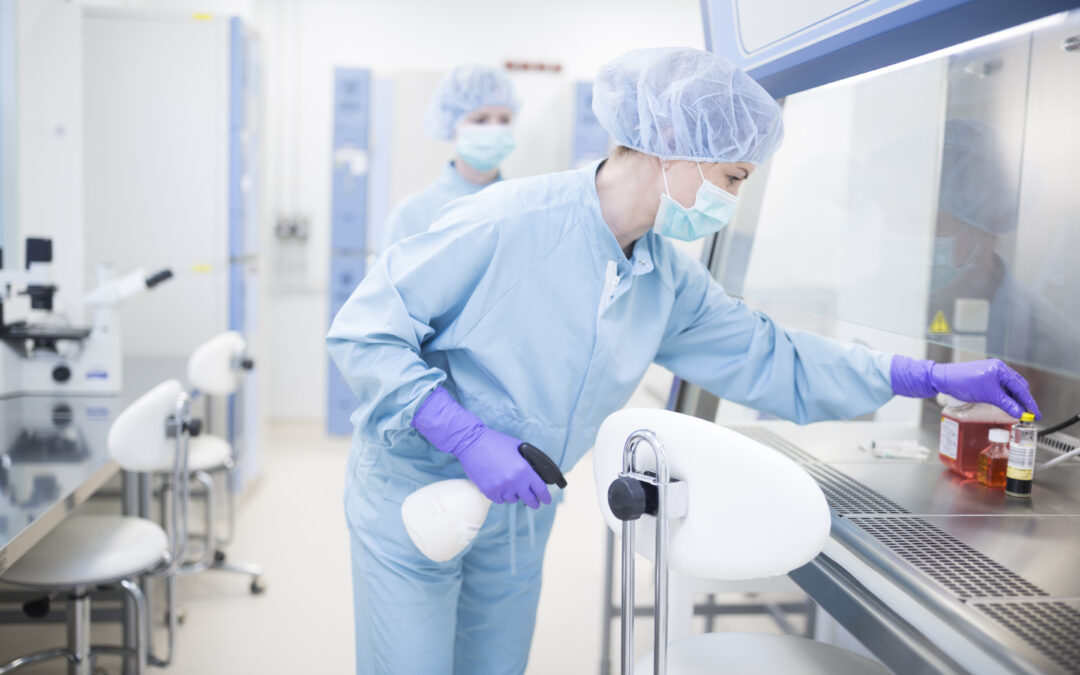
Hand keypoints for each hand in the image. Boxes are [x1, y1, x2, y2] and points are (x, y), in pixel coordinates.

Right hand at [452, 427, 551, 508]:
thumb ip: (528, 461)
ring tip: (509, 484)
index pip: (540, 489)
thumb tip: (535, 472)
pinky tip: (499, 486)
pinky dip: (501, 495)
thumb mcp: (518, 447)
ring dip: (513, 494)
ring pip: (513, 499)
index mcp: (524, 469)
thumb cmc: (494, 442)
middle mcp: (514, 481)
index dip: (545, 497)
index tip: (546, 500)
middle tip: (535, 503)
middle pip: (529, 499)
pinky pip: (500, 500)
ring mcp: (501, 488)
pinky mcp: (489, 491)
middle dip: (534, 502)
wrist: (471, 443)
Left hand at [891, 356, 1040, 418]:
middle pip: (1017, 387)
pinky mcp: (985, 379)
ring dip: (1014, 400)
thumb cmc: (963, 382)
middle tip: (1028, 414)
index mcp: (1001, 369)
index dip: (1029, 402)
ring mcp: (991, 373)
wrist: (944, 379)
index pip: (1020, 387)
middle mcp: (998, 369)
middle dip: (1023, 401)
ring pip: (1008, 389)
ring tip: (1018, 412)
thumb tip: (1019, 413)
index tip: (1035, 413)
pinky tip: (1006, 406)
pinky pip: (1000, 389)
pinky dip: (1005, 398)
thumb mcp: (988, 395)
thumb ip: (1005, 404)